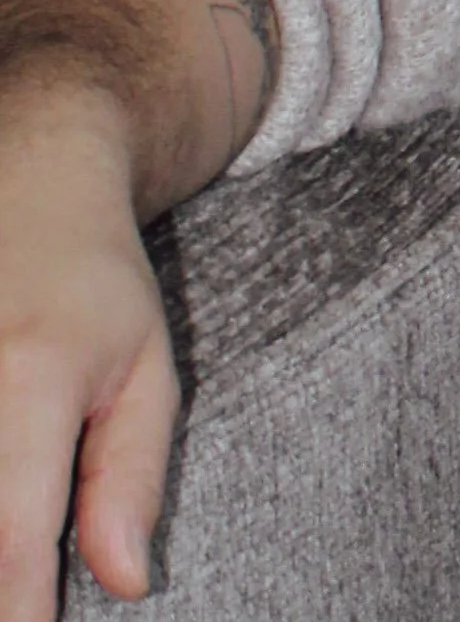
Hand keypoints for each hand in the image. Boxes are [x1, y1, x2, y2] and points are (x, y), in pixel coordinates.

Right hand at [0, 85, 177, 616]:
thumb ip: (132, 478)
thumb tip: (126, 583)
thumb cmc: (95, 289)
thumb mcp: (143, 368)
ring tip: (15, 546)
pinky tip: (3, 496)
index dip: (20, 614)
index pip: (12, 538)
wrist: (27, 184)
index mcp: (30, 379)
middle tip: (26, 589)